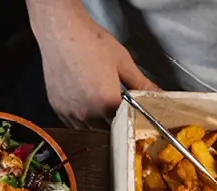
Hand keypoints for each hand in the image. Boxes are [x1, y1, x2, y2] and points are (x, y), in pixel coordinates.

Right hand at [29, 0, 157, 128]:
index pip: (125, 124)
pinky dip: (82, 121)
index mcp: (106, 102)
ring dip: (99, 125)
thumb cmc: (91, 43)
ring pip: (89, 131)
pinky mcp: (58, 108)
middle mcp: (86, 112)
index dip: (132, 120)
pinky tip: (88, 107)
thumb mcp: (122, 62)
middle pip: (107, 132)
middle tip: (121, 111)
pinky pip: (73, 124)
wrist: (62, 33)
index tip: (135, 115)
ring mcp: (70, 112)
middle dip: (116, 125)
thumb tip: (158, 94)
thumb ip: (141, 84)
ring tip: (104, 109)